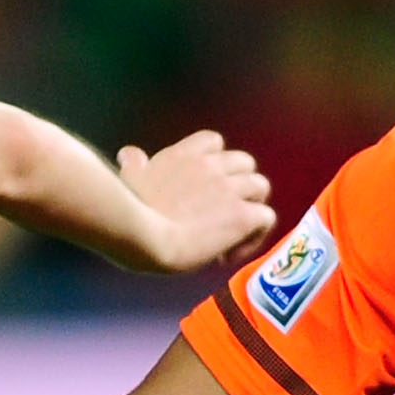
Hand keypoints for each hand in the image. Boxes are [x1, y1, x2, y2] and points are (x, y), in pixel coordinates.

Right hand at [113, 130, 275, 273]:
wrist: (145, 236)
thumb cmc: (131, 211)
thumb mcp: (129, 178)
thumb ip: (134, 164)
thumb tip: (128, 153)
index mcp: (185, 156)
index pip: (214, 142)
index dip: (216, 163)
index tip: (204, 188)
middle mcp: (212, 167)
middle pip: (245, 163)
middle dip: (239, 186)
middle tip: (222, 213)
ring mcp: (230, 190)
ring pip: (260, 187)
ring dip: (251, 208)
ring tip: (233, 233)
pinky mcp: (242, 215)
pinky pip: (266, 218)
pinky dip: (255, 234)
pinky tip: (231, 252)